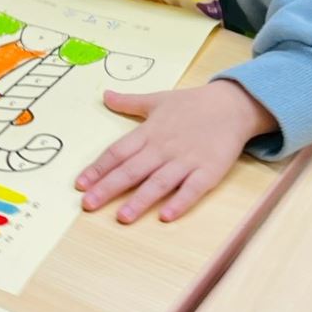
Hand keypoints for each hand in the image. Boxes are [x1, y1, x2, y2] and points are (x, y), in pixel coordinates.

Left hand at [75, 80, 277, 223]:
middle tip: (88, 205)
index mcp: (150, 131)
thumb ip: (129, 102)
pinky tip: (165, 216)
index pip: (118, 151)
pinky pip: (193, 189)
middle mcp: (164, 147)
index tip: (80, 184)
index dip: (98, 168)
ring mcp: (187, 160)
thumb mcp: (157, 99)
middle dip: (109, 187)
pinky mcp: (209, 171)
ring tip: (122, 217)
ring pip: (160, 182)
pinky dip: (180, 202)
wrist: (232, 105)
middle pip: (133, 169)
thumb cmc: (192, 104)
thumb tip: (105, 95)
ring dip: (140, 200)